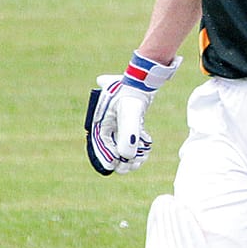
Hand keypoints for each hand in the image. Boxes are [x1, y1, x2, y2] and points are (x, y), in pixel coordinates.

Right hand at [85, 53, 178, 174]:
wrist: (143, 80)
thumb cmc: (132, 94)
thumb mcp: (130, 115)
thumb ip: (128, 135)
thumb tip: (126, 157)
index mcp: (100, 121)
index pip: (100, 144)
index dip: (105, 157)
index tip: (113, 166)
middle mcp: (107, 123)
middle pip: (111, 147)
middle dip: (121, 159)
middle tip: (131, 167)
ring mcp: (118, 123)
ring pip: (123, 145)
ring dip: (132, 154)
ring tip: (141, 159)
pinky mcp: (130, 122)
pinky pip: (132, 138)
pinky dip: (139, 144)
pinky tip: (147, 146)